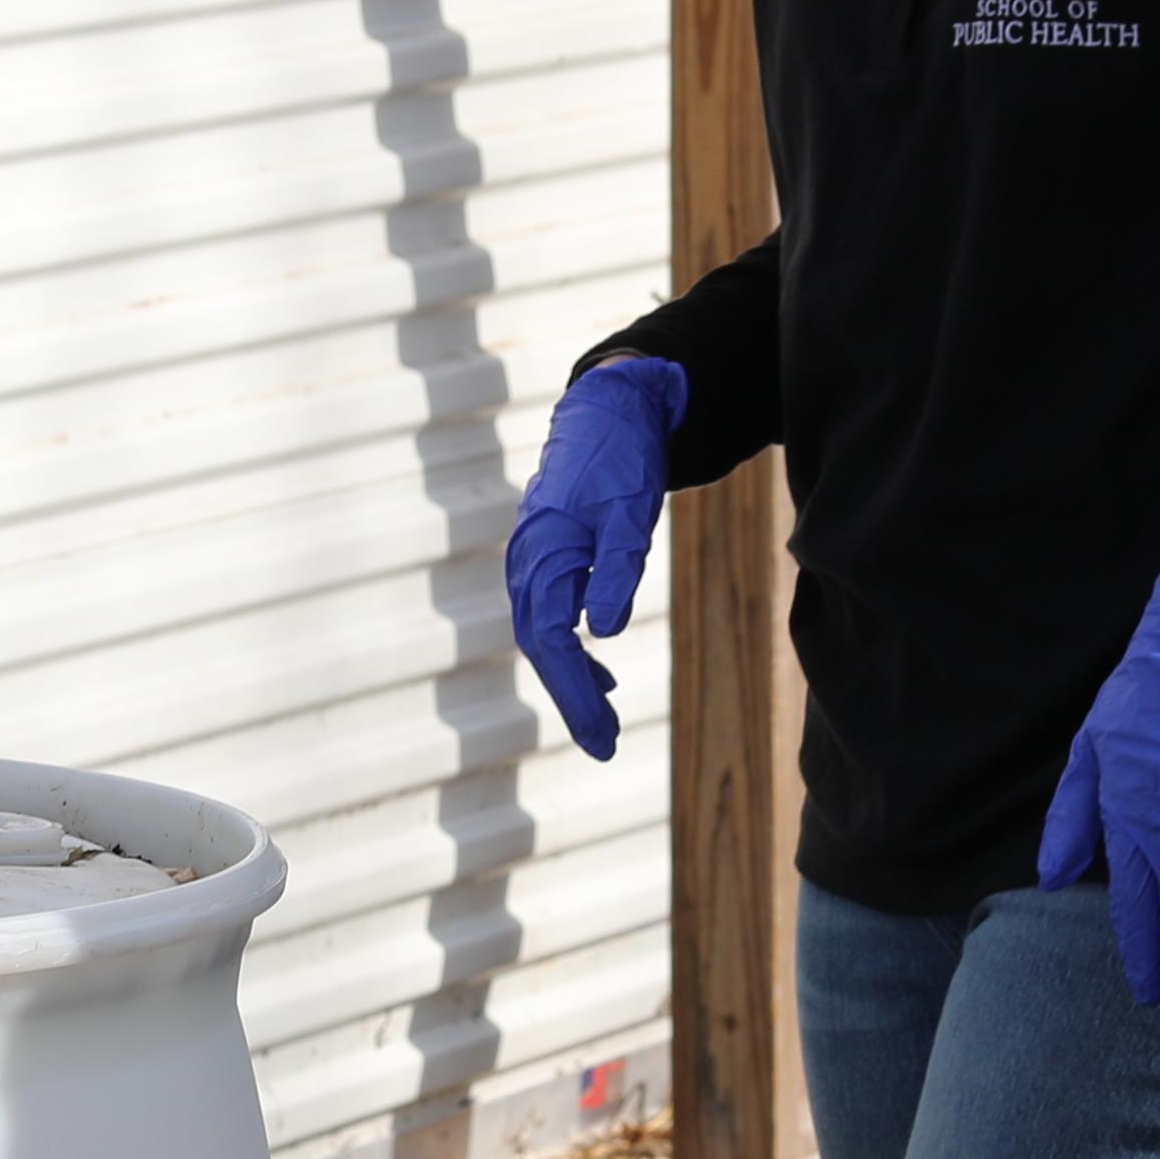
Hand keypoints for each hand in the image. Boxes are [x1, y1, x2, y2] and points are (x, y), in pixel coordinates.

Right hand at [503, 359, 687, 761]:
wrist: (609, 411)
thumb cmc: (622, 460)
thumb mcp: (632, 515)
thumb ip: (619, 570)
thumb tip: (604, 631)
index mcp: (544, 556)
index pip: (554, 643)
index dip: (576, 696)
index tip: (603, 739)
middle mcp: (528, 563)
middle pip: (544, 648)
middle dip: (573, 701)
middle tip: (606, 747)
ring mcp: (532, 560)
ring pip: (545, 636)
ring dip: (572, 680)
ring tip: (605, 722)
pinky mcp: (546, 557)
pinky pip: (550, 616)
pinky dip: (573, 651)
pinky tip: (601, 674)